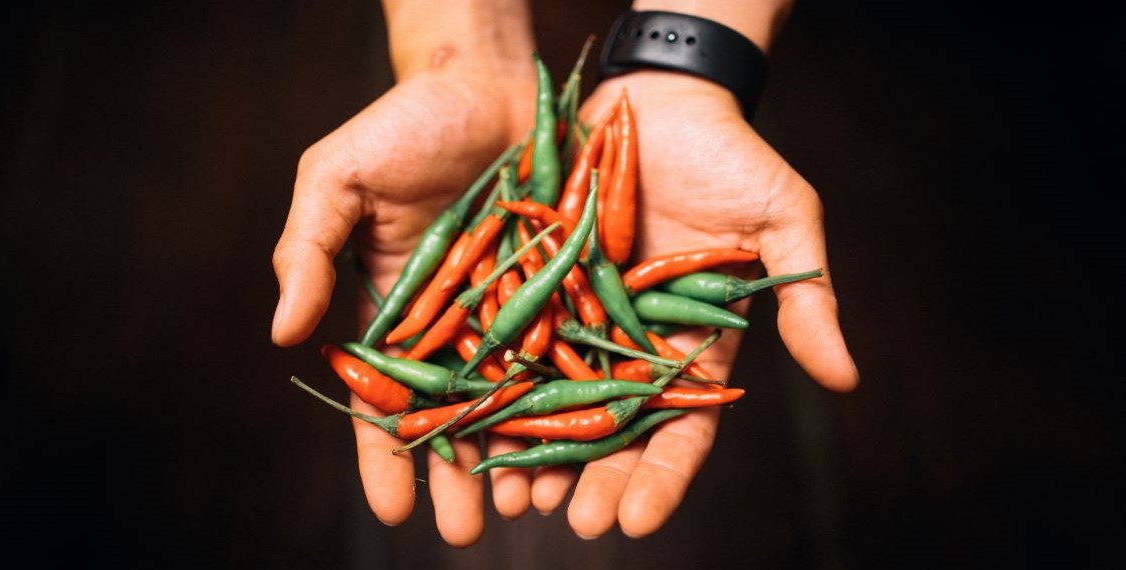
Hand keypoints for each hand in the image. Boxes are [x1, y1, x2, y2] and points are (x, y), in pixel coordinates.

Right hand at [272, 53, 538, 544]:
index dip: (383, 455)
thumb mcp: (337, 179)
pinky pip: (567, 350)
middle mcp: (452, 324)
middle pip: (452, 415)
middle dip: (457, 475)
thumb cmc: (402, 126)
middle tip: (465, 534)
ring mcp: (509, 310)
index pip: (381, 399)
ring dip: (517, 454)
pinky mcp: (562, 289)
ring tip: (525, 507)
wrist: (486, 81)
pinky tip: (580, 443)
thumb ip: (307, 251)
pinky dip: (571, 397)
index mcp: (392, 313)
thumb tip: (285, 333)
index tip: (393, 510)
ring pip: (514, 397)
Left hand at [523, 70, 859, 538]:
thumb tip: (846, 378)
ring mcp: (581, 316)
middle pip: (612, 427)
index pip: (682, 427)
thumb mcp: (783, 220)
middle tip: (570, 522)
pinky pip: (511, 338)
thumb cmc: (731, 155)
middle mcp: (633, 343)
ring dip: (534, 447)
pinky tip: (472, 420)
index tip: (636, 520)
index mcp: (694, 344)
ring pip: (554, 396)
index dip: (661, 477)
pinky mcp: (537, 283)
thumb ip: (805, 299)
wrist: (659, 97)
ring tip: (514, 493)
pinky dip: (493, 380)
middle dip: (592, 477)